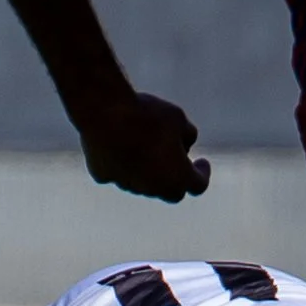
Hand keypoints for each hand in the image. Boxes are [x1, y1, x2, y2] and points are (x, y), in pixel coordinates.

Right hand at [76, 89, 209, 201]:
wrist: (106, 113)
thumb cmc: (148, 115)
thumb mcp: (177, 117)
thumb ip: (186, 134)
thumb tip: (184, 142)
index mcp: (179, 177)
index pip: (199, 185)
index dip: (202, 173)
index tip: (202, 162)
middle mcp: (154, 188)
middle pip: (171, 192)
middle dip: (176, 179)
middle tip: (175, 161)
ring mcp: (126, 184)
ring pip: (142, 183)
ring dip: (149, 171)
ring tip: (145, 143)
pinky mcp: (103, 176)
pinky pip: (117, 173)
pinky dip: (122, 163)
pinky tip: (118, 142)